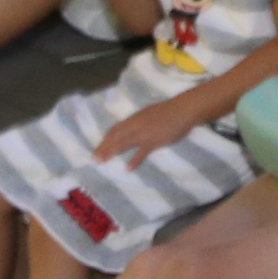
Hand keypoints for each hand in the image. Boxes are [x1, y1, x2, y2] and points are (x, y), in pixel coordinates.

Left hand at [94, 89, 208, 169]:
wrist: (182, 110)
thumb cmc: (168, 110)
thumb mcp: (149, 112)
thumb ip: (139, 121)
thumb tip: (132, 128)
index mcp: (134, 118)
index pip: (115, 129)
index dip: (106, 139)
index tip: (99, 147)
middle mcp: (135, 126)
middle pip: (115, 137)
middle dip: (104, 148)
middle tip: (94, 159)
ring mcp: (144, 134)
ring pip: (124, 144)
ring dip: (112, 152)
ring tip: (103, 161)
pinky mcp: (154, 141)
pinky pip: (141, 152)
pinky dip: (134, 161)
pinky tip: (127, 169)